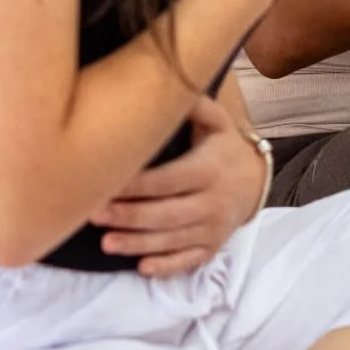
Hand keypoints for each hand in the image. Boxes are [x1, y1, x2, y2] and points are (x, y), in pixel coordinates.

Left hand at [93, 95, 267, 275]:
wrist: (256, 181)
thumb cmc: (224, 148)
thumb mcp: (217, 123)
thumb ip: (196, 106)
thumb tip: (173, 82)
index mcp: (209, 169)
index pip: (167, 180)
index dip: (134, 185)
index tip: (103, 184)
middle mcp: (213, 200)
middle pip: (165, 213)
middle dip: (128, 216)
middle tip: (93, 214)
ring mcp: (214, 227)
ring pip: (172, 239)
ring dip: (137, 244)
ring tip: (107, 243)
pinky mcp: (212, 247)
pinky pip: (189, 260)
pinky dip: (166, 266)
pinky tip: (142, 268)